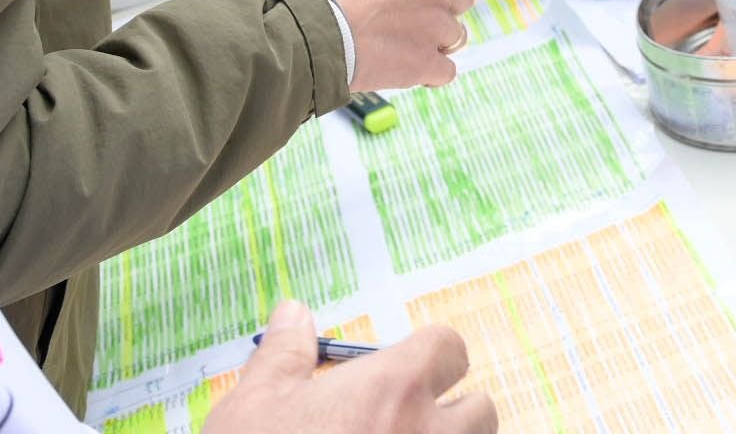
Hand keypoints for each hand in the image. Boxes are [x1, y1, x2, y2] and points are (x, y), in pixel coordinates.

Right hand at [203, 301, 494, 433]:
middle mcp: (428, 431)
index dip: (429, 357)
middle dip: (452, 414)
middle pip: (480, 409)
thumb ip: (286, 354)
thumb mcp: (254, 405)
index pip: (449, 348)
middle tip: (406, 426)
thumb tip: (294, 313)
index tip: (405, 373)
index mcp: (392, 389)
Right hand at [315, 0, 477, 90]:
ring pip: (455, 37)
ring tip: (396, 44)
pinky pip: (446, 70)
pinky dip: (428, 73)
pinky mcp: (429, 61)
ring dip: (432, 42)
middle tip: (410, 19)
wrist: (313, 32)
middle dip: (443, 10)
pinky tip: (404, 67)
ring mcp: (439, 24)